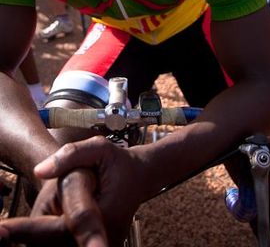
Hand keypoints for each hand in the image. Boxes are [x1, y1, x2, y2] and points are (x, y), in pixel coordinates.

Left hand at [0, 136, 143, 246]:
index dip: (26, 230)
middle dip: (27, 237)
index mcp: (103, 215)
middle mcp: (103, 237)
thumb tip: (41, 169)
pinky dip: (48, 239)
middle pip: (54, 245)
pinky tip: (33, 232)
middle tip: (2, 231)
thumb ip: (71, 155)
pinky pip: (67, 246)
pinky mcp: (99, 246)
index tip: (2, 230)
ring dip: (37, 239)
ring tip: (10, 232)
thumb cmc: (119, 162)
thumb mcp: (99, 148)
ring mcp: (102, 245)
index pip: (57, 230)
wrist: (141, 176)